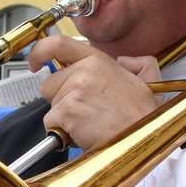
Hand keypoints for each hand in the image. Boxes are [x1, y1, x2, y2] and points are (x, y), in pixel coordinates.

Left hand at [27, 35, 159, 150]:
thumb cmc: (143, 119)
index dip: (40, 51)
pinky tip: (82, 133)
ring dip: (64, 117)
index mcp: (100, 61)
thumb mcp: (150, 83)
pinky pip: (51, 122)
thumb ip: (139, 64)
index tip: (35, 61)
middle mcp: (84, 71)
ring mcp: (74, 90)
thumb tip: (124, 61)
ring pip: (51, 105)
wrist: (140, 142)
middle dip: (61, 99)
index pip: (59, 44)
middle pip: (50, 83)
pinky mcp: (66, 110)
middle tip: (85, 111)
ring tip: (88, 123)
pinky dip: (62, 131)